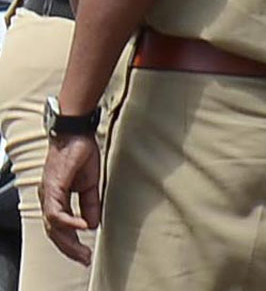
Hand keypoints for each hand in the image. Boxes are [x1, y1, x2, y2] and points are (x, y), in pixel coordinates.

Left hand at [39, 135, 100, 265]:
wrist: (77, 132)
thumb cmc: (81, 153)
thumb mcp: (90, 184)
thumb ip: (90, 204)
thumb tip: (92, 224)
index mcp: (56, 198)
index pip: (59, 228)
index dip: (71, 243)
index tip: (85, 254)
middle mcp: (48, 199)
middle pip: (54, 232)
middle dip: (70, 249)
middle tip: (84, 259)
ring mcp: (48, 194)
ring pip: (53, 227)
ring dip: (69, 242)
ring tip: (83, 251)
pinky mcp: (53, 188)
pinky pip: (57, 212)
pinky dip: (69, 223)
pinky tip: (83, 228)